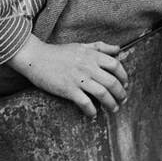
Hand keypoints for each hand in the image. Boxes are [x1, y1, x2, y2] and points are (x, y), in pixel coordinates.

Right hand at [7, 36, 128, 117]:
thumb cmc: (58, 52)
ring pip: (102, 94)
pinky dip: (92, 111)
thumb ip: (100, 47)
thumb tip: (118, 49)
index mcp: (91, 55)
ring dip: (111, 104)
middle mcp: (88, 66)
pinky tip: (93, 114)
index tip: (125, 84)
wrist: (35, 57)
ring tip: (113, 109)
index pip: (116, 65)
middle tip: (123, 100)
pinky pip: (85, 103)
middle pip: (112, 82)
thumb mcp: (81, 45)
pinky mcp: (68, 90)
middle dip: (121, 94)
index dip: (124, 76)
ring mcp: (78, 79)